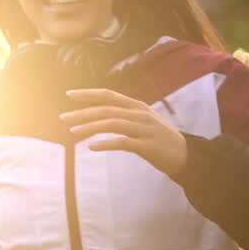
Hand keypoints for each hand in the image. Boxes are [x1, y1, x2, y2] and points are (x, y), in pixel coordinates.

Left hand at [61, 88, 187, 175]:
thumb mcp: (144, 119)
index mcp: (137, 106)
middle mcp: (139, 114)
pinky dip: (105, 143)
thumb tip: (101, 111)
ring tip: (73, 132)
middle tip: (63, 118)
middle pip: (106, 110)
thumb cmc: (159, 137)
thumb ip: (125, 113)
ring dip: (90, 128)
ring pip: (111, 124)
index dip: (89, 94)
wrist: (185, 155)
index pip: (109, 95)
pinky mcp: (146, 146)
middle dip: (82, 113)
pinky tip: (91, 147)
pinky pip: (122, 142)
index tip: (69, 94)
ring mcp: (143, 129)